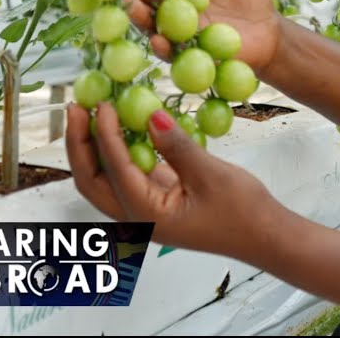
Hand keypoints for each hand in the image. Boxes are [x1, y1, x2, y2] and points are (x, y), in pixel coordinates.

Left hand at [64, 101, 282, 259]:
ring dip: (93, 147)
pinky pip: (124, 176)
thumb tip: (151, 115)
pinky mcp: (154, 202)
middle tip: (76, 107)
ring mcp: (143, 212)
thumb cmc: (242, 211)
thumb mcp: (211, 174)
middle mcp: (136, 218)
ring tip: (88, 113)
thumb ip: (176, 145)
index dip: (104, 134)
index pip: (115, 169)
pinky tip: (120, 126)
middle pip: (91, 181)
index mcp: (146, 216)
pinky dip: (116, 151)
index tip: (101, 103)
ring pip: (102, 180)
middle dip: (79, 144)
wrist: (263, 235)